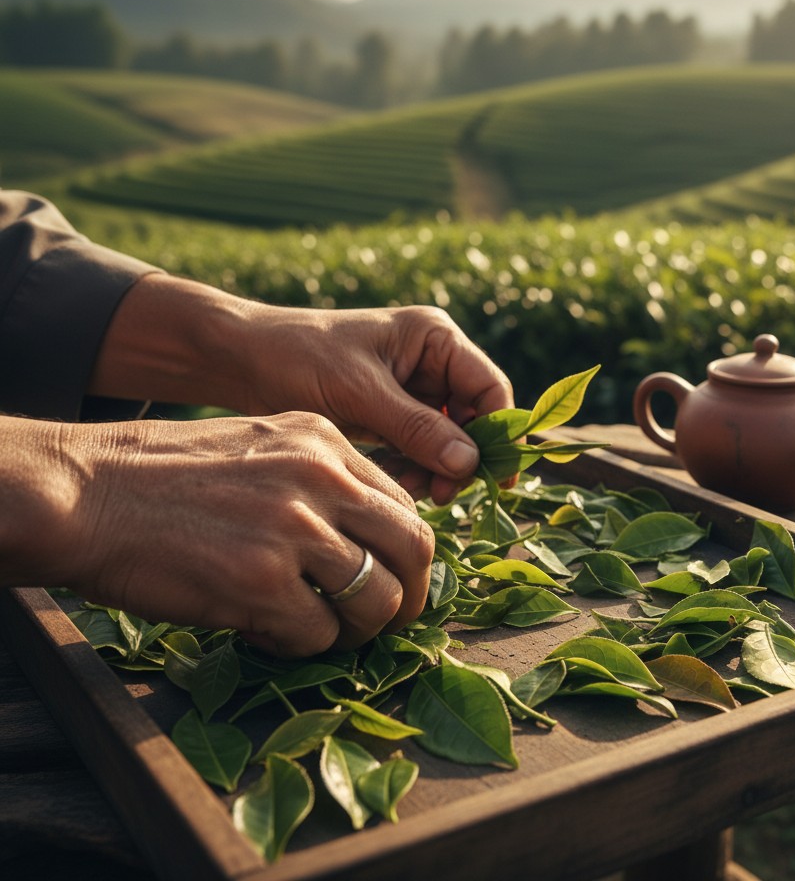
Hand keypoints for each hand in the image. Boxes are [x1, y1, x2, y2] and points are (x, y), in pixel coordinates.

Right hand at [1, 413, 433, 657]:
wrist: (86, 493)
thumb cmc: (166, 474)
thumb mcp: (261, 445)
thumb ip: (320, 477)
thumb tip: (368, 535)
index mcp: (326, 440)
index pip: (404, 504)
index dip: (404, 552)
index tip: (392, 576)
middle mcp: (322, 477)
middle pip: (414, 547)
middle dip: (411, 595)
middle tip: (388, 618)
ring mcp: (294, 528)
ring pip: (377, 599)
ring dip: (358, 630)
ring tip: (324, 632)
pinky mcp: (261, 582)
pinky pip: (318, 635)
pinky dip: (302, 647)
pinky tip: (270, 634)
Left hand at [233, 304, 513, 503]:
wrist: (243, 359)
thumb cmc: (299, 358)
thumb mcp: (360, 393)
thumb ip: (417, 427)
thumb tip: (470, 463)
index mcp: (434, 338)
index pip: (489, 387)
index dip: (498, 432)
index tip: (494, 476)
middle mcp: (432, 360)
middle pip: (473, 417)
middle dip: (461, 456)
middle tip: (441, 494)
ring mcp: (413, 387)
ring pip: (448, 437)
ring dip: (437, 467)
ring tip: (410, 490)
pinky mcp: (392, 412)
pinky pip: (420, 445)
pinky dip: (415, 466)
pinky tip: (395, 482)